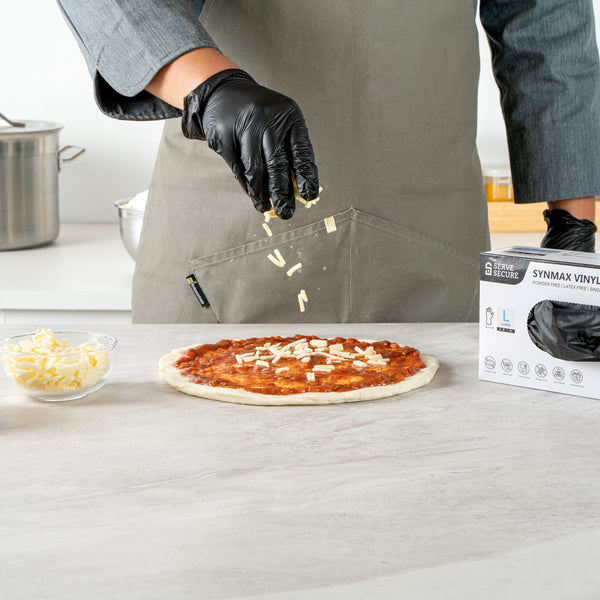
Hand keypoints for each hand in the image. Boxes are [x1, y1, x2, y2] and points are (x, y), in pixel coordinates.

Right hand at [182, 69, 318, 218]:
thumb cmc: (260, 116)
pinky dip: (247, 186)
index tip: (309, 196)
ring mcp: (244, 127)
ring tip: (267, 208)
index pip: (301, 151)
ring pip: (256, 170)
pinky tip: (254, 196)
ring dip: (262, 194)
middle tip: (287, 213)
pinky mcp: (224, 137)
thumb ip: (290, 151)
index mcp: (289, 116)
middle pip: (277, 164)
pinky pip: (238, 169)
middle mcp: (267, 120)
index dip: (305, 176)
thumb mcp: (281, 123)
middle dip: (282, 193)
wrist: (223, 92)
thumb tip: (298, 190)